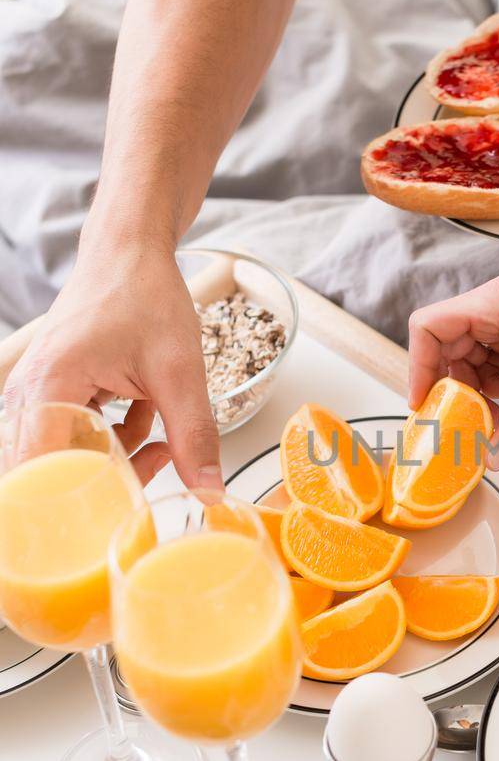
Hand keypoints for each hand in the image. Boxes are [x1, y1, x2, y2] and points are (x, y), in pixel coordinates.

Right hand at [4, 241, 220, 489]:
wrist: (130, 252)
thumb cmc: (143, 294)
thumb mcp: (180, 372)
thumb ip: (194, 435)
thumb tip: (209, 491)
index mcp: (47, 390)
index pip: (44, 477)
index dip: (83, 502)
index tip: (126, 508)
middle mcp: (29, 397)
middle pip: (57, 473)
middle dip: (109, 482)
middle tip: (158, 465)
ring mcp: (38, 396)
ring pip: (71, 457)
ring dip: (118, 459)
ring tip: (164, 441)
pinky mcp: (54, 394)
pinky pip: (78, 437)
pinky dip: (115, 439)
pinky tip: (149, 418)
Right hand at [408, 273, 498, 463]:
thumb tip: (492, 460)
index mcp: (494, 303)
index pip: (429, 327)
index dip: (419, 366)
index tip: (425, 403)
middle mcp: (497, 302)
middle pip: (448, 344)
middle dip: (454, 386)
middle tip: (464, 420)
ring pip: (473, 353)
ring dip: (480, 387)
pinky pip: (496, 354)